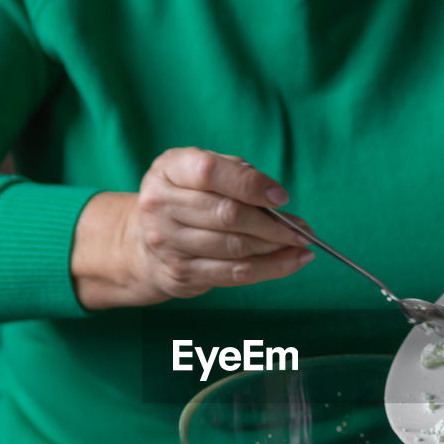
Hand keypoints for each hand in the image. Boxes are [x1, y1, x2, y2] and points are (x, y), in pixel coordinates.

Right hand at [70, 147, 314, 308]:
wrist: (142, 243)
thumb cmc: (187, 200)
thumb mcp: (201, 174)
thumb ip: (236, 175)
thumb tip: (277, 200)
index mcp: (168, 169)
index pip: (210, 172)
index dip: (251, 184)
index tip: (281, 197)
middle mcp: (160, 204)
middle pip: (228, 214)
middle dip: (273, 224)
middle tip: (302, 228)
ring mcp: (167, 242)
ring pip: (235, 247)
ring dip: (275, 248)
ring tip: (300, 245)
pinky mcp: (181, 272)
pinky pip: (234, 273)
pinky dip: (270, 269)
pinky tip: (292, 262)